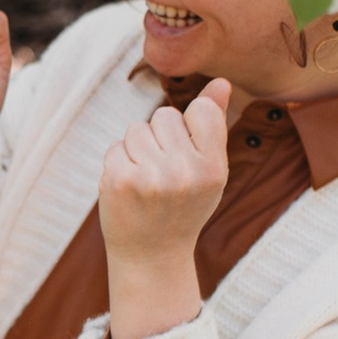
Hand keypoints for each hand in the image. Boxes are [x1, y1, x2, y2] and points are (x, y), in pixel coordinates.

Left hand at [99, 78, 230, 338]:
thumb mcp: (209, 171)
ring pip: (137, 128)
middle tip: (165, 175)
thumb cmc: (184, 207)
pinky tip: (129, 188)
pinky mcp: (118, 180)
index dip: (190, 125)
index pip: (201, 110)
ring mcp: (149, 177)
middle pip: (165, 116)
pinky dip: (119, 162)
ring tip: (147, 181)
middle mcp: (183, 172)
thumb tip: (221, 82)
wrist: (151, 257)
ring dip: (138, 150)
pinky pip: (116, 146)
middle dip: (161, 138)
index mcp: (213, 168)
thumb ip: (214, 125)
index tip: (187, 152)